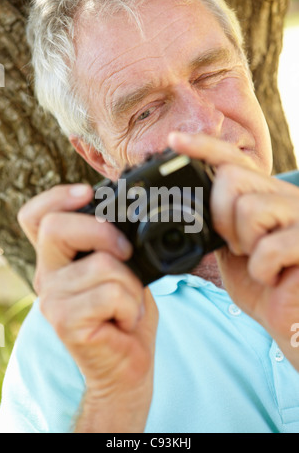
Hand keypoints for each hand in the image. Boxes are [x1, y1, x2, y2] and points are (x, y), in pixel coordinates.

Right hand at [18, 184, 157, 431]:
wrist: (127, 366)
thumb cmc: (126, 316)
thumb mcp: (121, 271)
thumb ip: (114, 247)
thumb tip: (126, 222)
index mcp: (60, 260)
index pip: (35, 217)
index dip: (56, 197)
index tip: (87, 193)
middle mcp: (48, 276)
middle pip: (56, 227)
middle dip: (102, 232)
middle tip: (125, 253)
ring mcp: (53, 300)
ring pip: (102, 264)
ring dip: (131, 285)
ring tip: (128, 305)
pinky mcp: (66, 322)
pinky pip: (111, 294)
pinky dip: (131, 306)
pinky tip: (124, 320)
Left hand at [169, 132, 298, 370]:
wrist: (293, 320)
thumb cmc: (265, 285)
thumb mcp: (233, 249)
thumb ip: (219, 223)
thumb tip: (192, 204)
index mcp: (264, 195)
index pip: (232, 159)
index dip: (202, 147)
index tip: (173, 140)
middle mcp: (285, 196)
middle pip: (231, 178)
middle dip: (222, 217)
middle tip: (239, 245)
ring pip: (248, 208)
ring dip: (244, 245)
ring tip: (260, 261)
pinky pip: (268, 247)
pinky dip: (261, 270)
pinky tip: (273, 277)